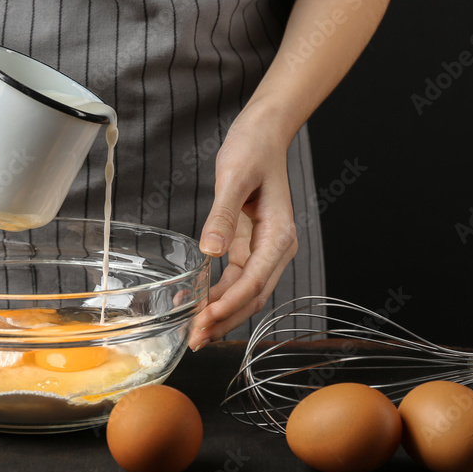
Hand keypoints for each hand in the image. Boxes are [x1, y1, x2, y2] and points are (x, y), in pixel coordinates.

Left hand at [188, 108, 298, 350]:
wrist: (262, 133)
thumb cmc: (253, 150)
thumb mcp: (234, 177)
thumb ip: (222, 215)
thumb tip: (211, 251)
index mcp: (279, 235)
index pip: (254, 281)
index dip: (229, 304)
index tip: (205, 319)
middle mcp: (276, 248)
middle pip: (252, 296)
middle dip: (224, 319)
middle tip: (194, 337)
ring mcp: (264, 250)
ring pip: (245, 293)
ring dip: (221, 313)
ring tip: (194, 331)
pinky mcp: (250, 246)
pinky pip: (236, 279)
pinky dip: (219, 295)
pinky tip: (198, 304)